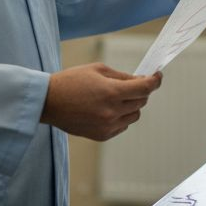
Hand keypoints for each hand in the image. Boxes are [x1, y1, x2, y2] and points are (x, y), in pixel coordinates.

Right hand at [40, 63, 162, 140]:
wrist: (48, 102)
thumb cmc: (71, 81)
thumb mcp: (98, 70)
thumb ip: (122, 76)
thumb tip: (140, 81)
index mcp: (112, 92)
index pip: (145, 88)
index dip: (155, 81)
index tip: (157, 76)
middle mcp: (112, 111)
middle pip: (141, 102)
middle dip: (140, 91)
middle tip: (132, 84)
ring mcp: (107, 126)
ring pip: (134, 116)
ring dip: (132, 105)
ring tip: (117, 97)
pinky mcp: (102, 135)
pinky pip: (122, 126)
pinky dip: (121, 117)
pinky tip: (107, 109)